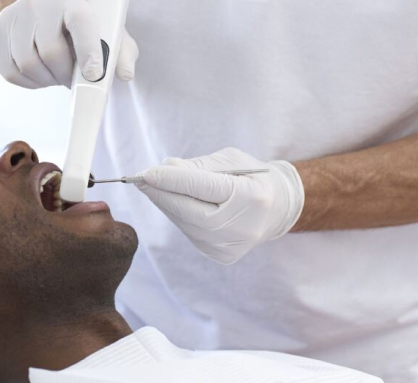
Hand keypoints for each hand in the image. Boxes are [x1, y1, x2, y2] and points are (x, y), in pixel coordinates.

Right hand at [0, 0, 138, 88]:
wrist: (33, 15)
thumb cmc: (75, 27)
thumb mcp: (101, 29)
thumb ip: (120, 50)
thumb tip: (124, 73)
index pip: (79, 20)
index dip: (88, 49)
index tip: (94, 74)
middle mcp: (35, 2)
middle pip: (50, 51)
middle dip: (65, 74)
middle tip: (73, 79)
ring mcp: (9, 18)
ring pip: (28, 65)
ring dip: (47, 80)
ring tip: (55, 73)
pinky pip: (11, 73)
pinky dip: (29, 82)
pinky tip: (38, 72)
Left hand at [135, 148, 305, 264]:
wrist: (277, 209)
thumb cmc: (251, 178)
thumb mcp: (230, 161)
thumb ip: (197, 166)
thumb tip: (164, 169)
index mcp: (251, 197)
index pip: (203, 187)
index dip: (172, 179)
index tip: (146, 172)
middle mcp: (241, 226)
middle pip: (188, 210)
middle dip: (161, 193)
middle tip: (140, 179)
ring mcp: (231, 245)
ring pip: (185, 223)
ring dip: (166, 204)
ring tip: (154, 187)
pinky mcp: (222, 255)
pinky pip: (190, 233)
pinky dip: (178, 216)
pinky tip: (173, 202)